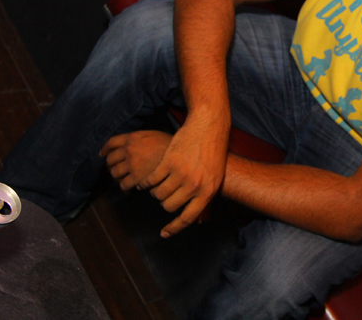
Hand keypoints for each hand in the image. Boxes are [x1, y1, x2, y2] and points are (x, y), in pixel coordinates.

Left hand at [101, 130, 171, 190]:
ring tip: (123, 181)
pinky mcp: (136, 177)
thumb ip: (139, 139)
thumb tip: (129, 147)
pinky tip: (131, 189)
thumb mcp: (153, 135)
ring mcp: (132, 163)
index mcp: (133, 137)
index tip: (103, 154)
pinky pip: (123, 185)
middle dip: (111, 166)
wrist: (182, 156)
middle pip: (110, 160)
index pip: (111, 142)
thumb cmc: (170, 146)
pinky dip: (125, 188)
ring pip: (115, 173)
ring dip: (117, 178)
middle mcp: (129, 149)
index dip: (105, 149)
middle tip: (114, 171)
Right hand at [136, 115, 228, 237]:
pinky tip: (145, 180)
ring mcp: (181, 174)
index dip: (174, 228)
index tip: (163, 233)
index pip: (188, 217)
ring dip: (155, 191)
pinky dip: (145, 182)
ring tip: (158, 184)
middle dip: (164, 201)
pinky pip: (150, 180)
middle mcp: (194, 185)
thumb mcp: (216, 178)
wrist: (208, 128)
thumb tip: (200, 221)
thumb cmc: (213, 153)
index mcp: (208, 191)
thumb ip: (206, 199)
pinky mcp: (168, 162)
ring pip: (158, 194)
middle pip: (169, 206)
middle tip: (164, 193)